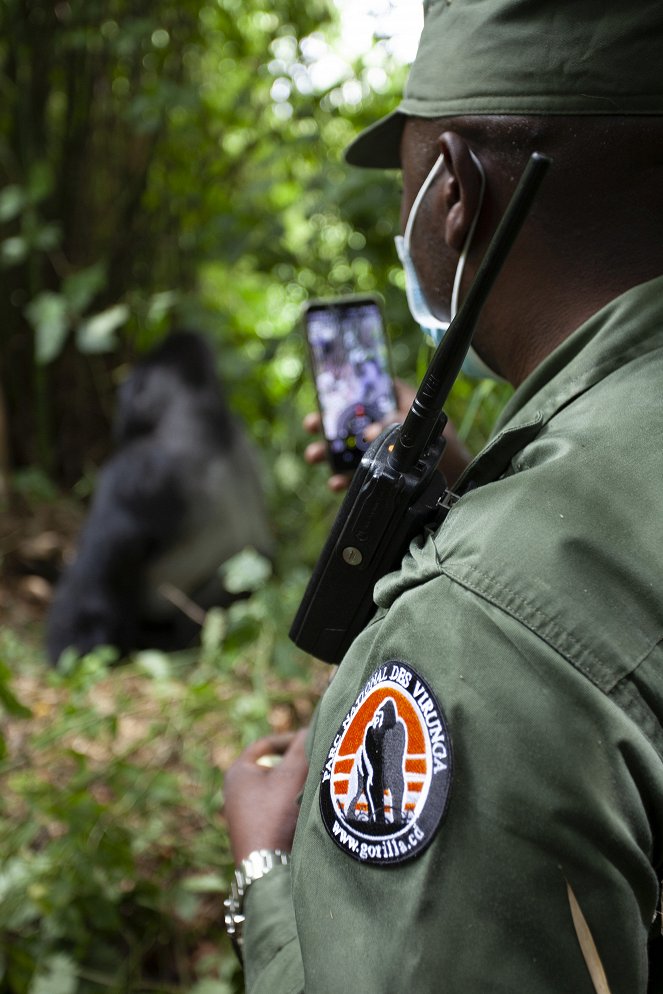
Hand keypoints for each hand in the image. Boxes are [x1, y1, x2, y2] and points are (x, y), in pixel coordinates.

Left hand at [224, 730, 308, 863]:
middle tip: (316, 765)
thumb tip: (311, 727)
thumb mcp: (292, 774)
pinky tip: (309, 811)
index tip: (310, 743)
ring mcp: (244, 813)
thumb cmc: (275, 815)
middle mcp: (236, 791)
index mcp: (237, 772)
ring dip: (296, 786)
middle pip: (272, 766)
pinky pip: (277, 807)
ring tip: (316, 788)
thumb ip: (302, 746)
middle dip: (296, 765)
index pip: (265, 744)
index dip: (289, 739)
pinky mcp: (255, 831)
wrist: (267, 868)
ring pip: (277, 789)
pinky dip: (293, 804)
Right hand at [303, 378, 471, 490]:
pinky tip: (335, 483)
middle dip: (328, 423)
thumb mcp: (422, 428)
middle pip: (350, 420)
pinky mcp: (379, 475)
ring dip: (328, 453)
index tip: (328, 392)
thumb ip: (394, 424)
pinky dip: (343, 479)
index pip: (372, 390)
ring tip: (314, 455)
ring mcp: (381, 452)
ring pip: (348, 449)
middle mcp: (386, 426)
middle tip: (311, 424)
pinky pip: (355, 475)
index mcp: (398, 406)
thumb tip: (368, 432)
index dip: (350, 389)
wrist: (458, 484)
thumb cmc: (447, 449)